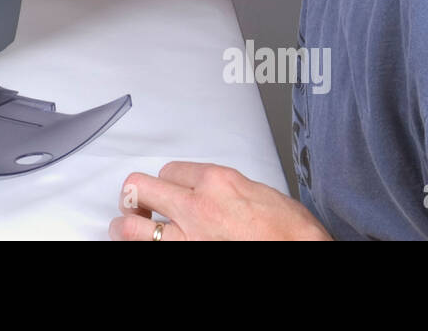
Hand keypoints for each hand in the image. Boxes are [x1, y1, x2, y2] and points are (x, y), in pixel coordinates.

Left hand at [109, 161, 331, 240]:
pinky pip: (151, 252)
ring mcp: (188, 239)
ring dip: (125, 227)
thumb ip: (225, 189)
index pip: (169, 170)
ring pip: (131, 228)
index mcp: (217, 182)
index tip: (168, 190)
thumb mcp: (258, 193)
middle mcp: (196, 207)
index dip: (166, 182)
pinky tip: (147, 246)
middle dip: (134, 197)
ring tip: (126, 229)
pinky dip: (146, 248)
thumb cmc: (293, 233)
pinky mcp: (187, 258)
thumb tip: (211, 192)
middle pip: (139, 189)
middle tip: (135, 206)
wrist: (303, 253)